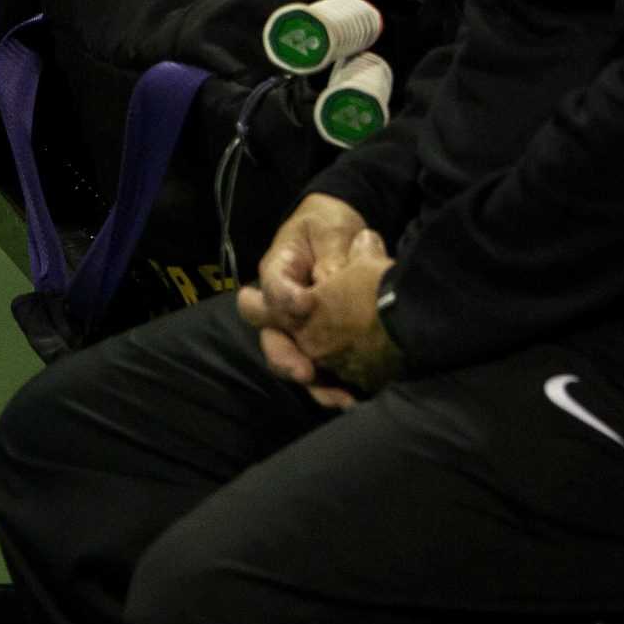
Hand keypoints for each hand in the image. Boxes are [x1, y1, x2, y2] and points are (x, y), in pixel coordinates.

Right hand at [237, 198, 399, 406]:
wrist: (341, 232)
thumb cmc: (328, 224)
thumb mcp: (331, 229)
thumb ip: (331, 253)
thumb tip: (332, 281)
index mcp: (278, 269)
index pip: (271, 287)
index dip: (284, 298)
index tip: (305, 304)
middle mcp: (281, 304)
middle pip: (271, 336)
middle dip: (286, 357)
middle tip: (306, 371)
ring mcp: (298, 328)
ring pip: (293, 361)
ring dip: (313, 383)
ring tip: (337, 397)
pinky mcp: (320, 344)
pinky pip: (320, 372)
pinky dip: (332, 388)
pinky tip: (351, 399)